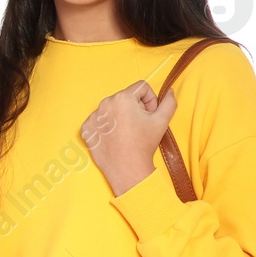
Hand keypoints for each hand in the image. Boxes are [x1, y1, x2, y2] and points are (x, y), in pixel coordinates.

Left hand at [81, 81, 176, 195]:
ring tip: (126, 133)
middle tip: (139, 126)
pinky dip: (107, 127)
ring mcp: (93, 117)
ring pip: (112, 109)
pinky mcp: (86, 129)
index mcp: (122, 98)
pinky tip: (114, 138)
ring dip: (121, 116)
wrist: (127, 168)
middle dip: (135, 108)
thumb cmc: (143, 144)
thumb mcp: (162, 120)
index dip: (150, 100)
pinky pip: (99, 121)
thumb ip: (168, 102)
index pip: (141, 88)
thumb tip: (169, 91)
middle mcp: (104, 103)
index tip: (149, 115)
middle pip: (125, 98)